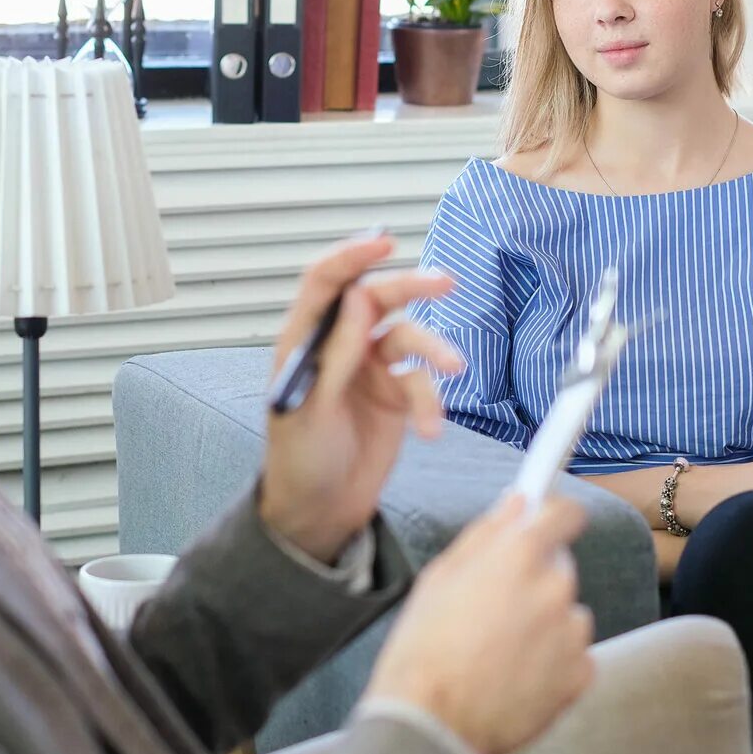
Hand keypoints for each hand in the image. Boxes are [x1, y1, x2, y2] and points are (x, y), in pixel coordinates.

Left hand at [258, 231, 463, 562]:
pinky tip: (430, 428)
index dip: (351, 256)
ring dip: (433, 351)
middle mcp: (339, 347)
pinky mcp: (395, 394)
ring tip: (453, 368)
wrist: (321, 511)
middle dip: (411, 287)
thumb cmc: (299, 461)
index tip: (382, 242)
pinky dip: (432, 401)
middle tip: (444, 283)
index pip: (325, 283)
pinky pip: (423, 381)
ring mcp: (369, 368)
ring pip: (409, 337)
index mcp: (305, 342)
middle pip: (376, 298)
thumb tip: (359, 299)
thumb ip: (337, 354)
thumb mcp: (310, 410)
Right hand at [364, 494, 595, 753]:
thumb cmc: (424, 651)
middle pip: (559, 566)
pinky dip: (552, 659)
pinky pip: (573, 653)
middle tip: (494, 604)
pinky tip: (515, 670)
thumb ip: (484, 534)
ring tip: (498, 646)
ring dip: (543, 620)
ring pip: (565, 611)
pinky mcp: (578, 675)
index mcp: (518, 556)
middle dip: (533, 577)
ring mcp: (570, 634)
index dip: (553, 514)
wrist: (431, 722)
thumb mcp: (439, 576)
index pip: (564, 514)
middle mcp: (553, 588)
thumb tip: (513, 505)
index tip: (547, 520)